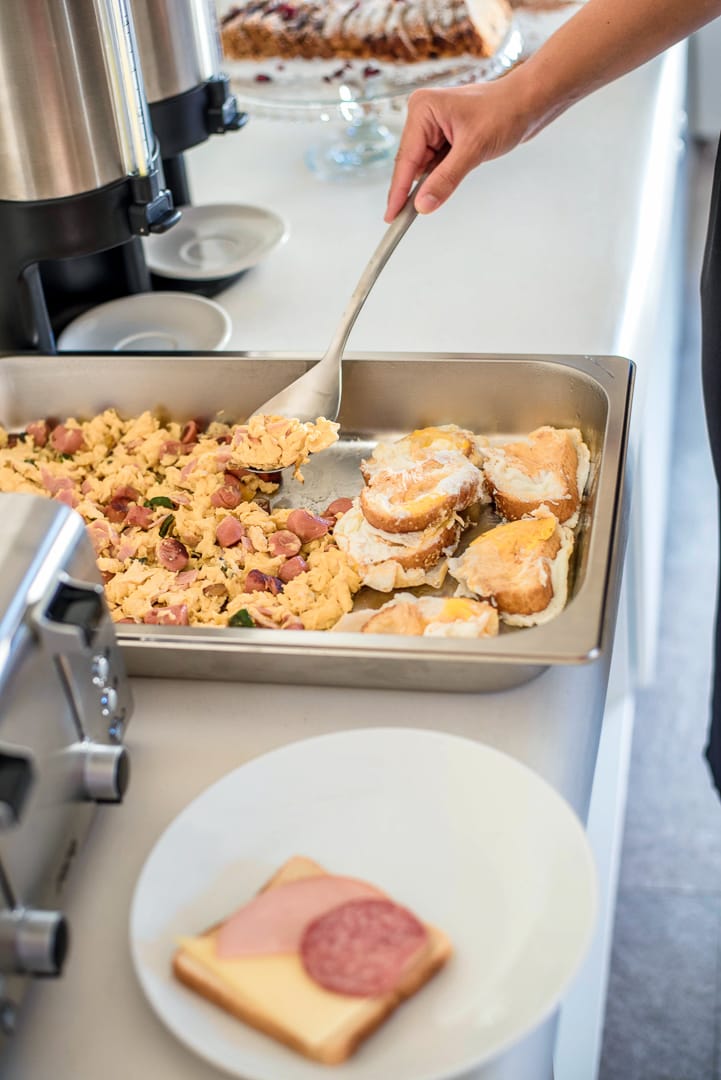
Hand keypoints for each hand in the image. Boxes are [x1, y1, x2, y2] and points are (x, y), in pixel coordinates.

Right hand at [384, 74, 539, 221]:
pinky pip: (436, 163)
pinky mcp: (444, 134)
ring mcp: (432, 124)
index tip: (391, 217)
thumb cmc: (505, 112)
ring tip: (467, 161)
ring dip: (437, 177)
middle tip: (418, 212)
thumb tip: (422, 206)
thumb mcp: (473, 150)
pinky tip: (464, 162)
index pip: (405, 159)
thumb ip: (445, 180)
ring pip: (424, 167)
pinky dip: (445, 173)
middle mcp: (423, 114)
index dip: (398, 192)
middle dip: (420, 185)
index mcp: (422, 109)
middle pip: (411, 164)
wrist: (530, 102)